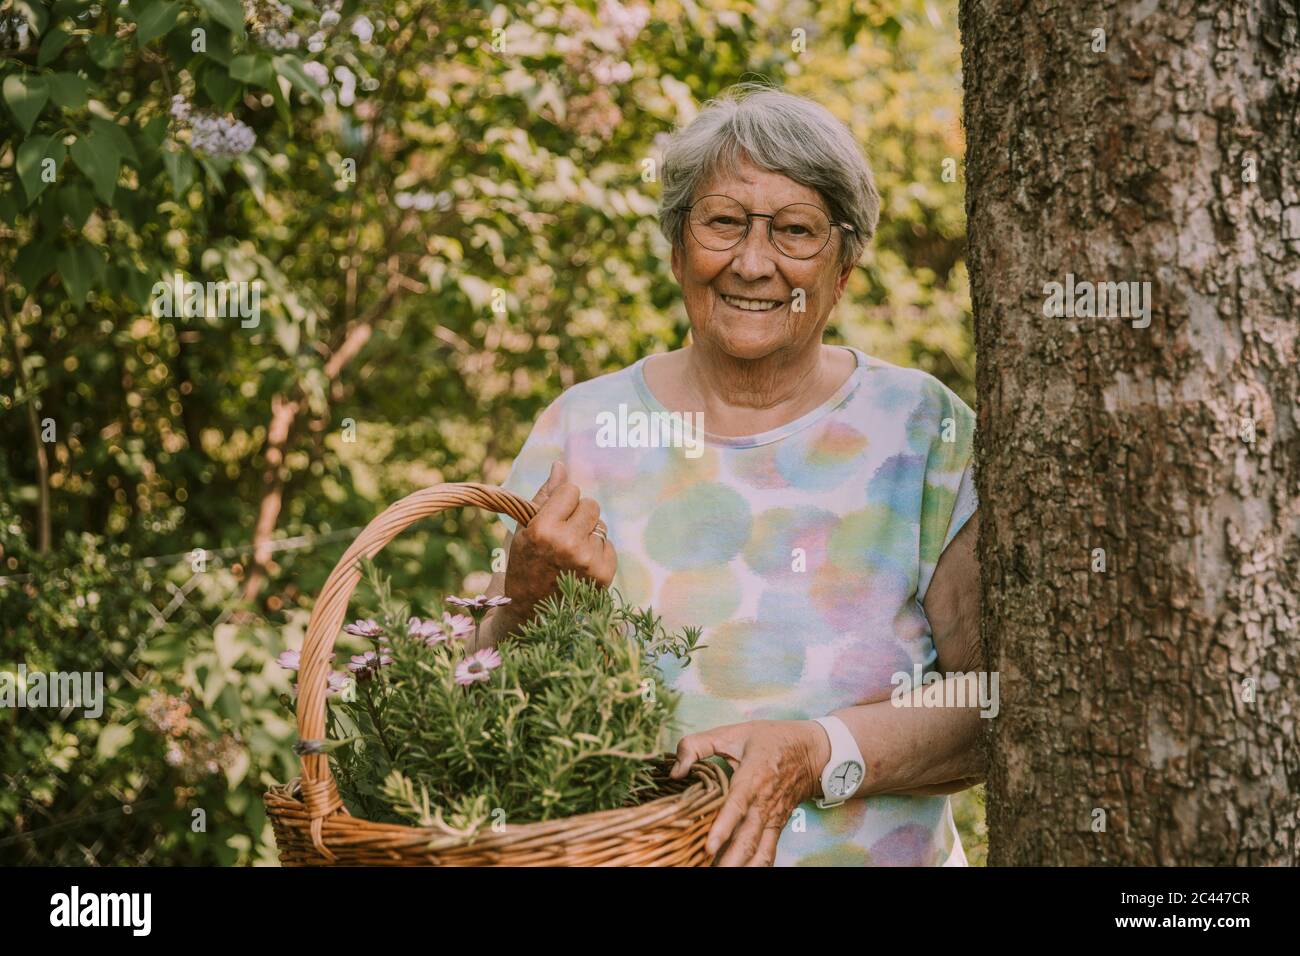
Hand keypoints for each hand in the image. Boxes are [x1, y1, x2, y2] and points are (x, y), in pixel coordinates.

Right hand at [503, 460, 616, 617]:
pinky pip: (608, 544)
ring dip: (588, 534)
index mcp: (543, 530)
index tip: (553, 516)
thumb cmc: (525, 563)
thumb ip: (545, 494)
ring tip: (569, 553)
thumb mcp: (525, 528)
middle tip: (563, 534)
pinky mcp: (604, 574)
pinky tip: (580, 565)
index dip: (562, 501)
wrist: (531, 611)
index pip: (571, 491)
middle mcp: (568, 544)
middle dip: (578, 514)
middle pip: (591, 505)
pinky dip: (597, 551)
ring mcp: (588, 561)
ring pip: (601, 525)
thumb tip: (561, 465)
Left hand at [669, 719, 829, 866]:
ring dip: (740, 866)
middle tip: (706, 868)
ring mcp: (772, 818)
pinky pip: (767, 853)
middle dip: (729, 860)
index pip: (737, 806)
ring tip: (720, 874)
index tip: (709, 847)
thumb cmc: (769, 739)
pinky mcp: (776, 827)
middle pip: (747, 838)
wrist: (812, 751)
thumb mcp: (731, 732)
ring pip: (758, 851)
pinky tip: (738, 873)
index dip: (723, 827)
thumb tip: (675, 771)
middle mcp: (764, 803)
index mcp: (753, 777)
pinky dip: (756, 867)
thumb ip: (696, 746)